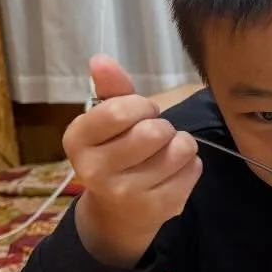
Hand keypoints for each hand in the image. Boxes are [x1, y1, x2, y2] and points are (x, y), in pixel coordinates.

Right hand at [66, 54, 201, 266]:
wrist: (117, 212)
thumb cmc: (115, 153)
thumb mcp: (107, 120)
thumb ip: (110, 89)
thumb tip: (100, 59)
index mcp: (77, 140)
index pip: (119, 110)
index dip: (141, 106)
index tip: (142, 112)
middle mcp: (95, 170)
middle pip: (154, 132)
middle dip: (163, 127)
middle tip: (155, 135)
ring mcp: (127, 193)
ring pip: (180, 150)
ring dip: (181, 144)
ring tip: (166, 151)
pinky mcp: (158, 208)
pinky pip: (194, 169)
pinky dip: (191, 165)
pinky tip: (174, 171)